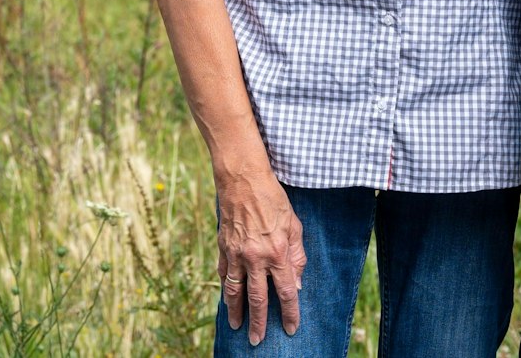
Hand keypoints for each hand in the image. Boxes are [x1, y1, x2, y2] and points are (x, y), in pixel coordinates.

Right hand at [216, 172, 305, 344]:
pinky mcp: (223, 247)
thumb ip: (297, 256)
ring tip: (236, 325)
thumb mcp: (294, 225)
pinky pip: (224, 274)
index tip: (290, 328)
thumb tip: (295, 283)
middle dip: (258, 323)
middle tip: (256, 340)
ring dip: (236, 311)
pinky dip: (226, 288)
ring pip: (235, 291)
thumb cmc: (273, 199)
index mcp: (277, 253)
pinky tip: (227, 297)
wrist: (243, 180)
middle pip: (257, 299)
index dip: (289, 313)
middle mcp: (256, 258)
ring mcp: (236, 254)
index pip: (285, 292)